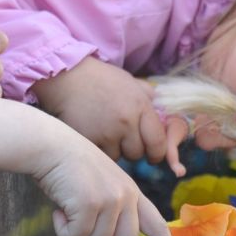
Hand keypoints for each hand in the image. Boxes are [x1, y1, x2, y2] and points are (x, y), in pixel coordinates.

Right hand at [31, 126, 180, 235]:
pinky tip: (59, 209)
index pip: (157, 226)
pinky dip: (63, 229)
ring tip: (67, 210)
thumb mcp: (101, 189)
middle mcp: (127, 197)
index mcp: (132, 193)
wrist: (51, 146)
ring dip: (76, 234)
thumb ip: (111, 216)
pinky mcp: (91, 204)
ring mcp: (111, 200)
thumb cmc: (70, 169)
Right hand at [33, 57, 182, 175]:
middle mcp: (127, 120)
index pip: (158, 142)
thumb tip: (168, 118)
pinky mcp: (89, 140)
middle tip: (123, 139)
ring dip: (114, 151)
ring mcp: (107, 132)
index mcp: (141, 106)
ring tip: (105, 134)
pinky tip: (93, 136)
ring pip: (119, 158)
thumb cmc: (101, 79)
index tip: (152, 154)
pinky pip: (100, 157)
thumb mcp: (131, 82)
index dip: (157, 152)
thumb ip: (149, 99)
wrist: (68, 77)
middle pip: (138, 154)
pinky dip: (98, 151)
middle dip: (133, 150)